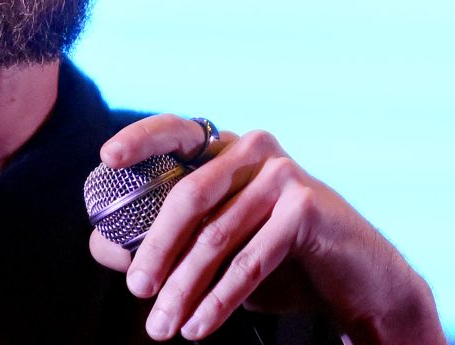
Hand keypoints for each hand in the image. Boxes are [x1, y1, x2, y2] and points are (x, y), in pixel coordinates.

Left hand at [88, 115, 443, 342]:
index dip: (141, 139)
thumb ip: (163, 239)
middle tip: (138, 292)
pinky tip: (198, 327)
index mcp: (229, 149)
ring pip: (216, 235)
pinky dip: (219, 299)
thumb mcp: (217, 245)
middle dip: (155, 248)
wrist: (350, 278)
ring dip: (183, 288)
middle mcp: (256, 150)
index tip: (107, 159)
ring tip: (163, 328)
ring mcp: (285, 174)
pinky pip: (250, 258)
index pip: (179, 130)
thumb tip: (104, 245)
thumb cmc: (275, 257)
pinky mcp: (307, 207)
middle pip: (189, 194)